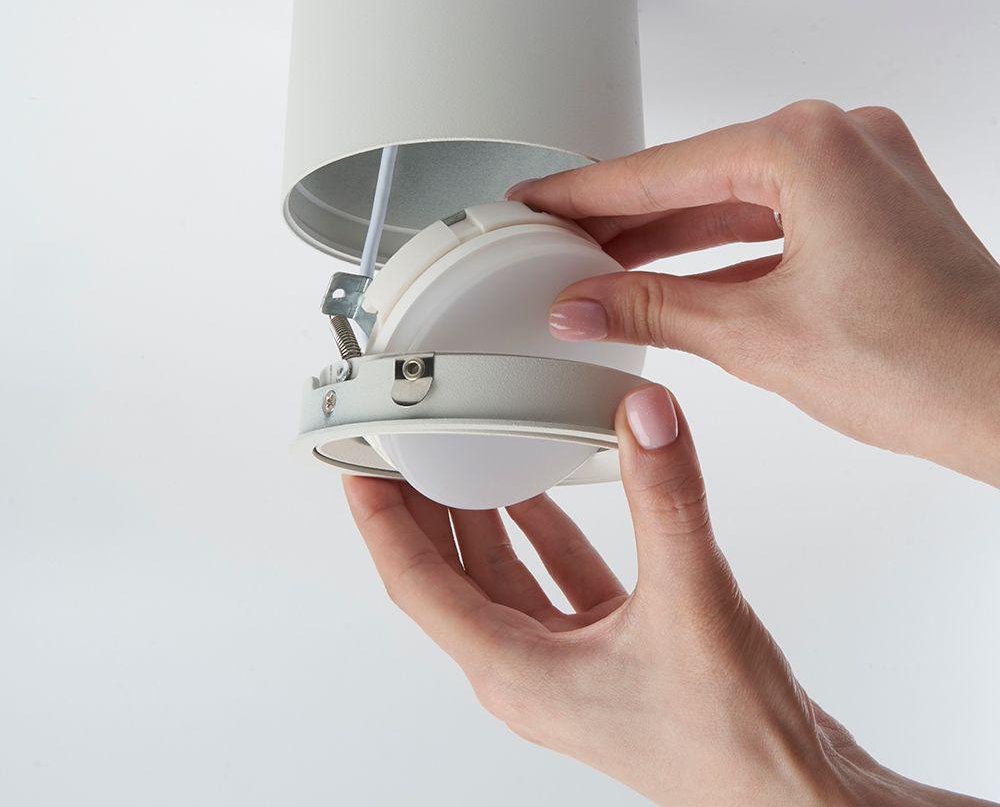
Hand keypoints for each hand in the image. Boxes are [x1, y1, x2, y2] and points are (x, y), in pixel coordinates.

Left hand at [343, 385, 993, 805]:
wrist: (794, 798)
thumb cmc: (732, 745)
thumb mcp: (691, 602)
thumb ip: (665, 500)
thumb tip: (644, 418)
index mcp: (517, 671)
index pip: (417, 585)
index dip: (381, 523)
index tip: (359, 469)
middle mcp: (529, 669)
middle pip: (449, 576)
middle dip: (420, 511)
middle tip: (403, 450)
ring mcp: (568, 662)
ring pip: (501, 576)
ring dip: (479, 518)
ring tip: (462, 458)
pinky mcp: (607, 651)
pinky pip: (553, 579)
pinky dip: (540, 533)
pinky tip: (544, 492)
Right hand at [508, 101, 999, 485]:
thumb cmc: (927, 368)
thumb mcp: (754, 336)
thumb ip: (652, 308)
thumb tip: (582, 303)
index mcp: (809, 147)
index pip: (661, 172)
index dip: (584, 195)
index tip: (537, 201)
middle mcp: (840, 141)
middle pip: (695, 180)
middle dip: (623, 221)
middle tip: (554, 240)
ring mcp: (862, 172)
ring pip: (733, 201)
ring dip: (669, 237)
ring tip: (598, 264)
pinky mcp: (872, 209)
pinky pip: (773, 219)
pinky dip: (722, 250)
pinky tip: (670, 275)